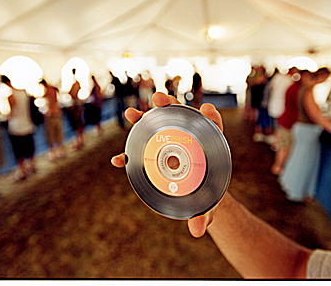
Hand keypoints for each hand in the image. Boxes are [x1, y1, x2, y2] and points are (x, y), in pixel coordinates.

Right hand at [111, 92, 223, 237]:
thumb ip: (205, 215)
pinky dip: (129, 153)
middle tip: (158, 100)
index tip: (205, 109)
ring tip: (131, 114)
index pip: (213, 126)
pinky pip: (141, 150)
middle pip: (180, 116)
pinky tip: (117, 160)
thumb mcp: (208, 206)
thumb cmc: (208, 196)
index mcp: (208, 146)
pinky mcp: (156, 154)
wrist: (199, 197)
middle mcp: (188, 139)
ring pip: (156, 126)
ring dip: (143, 118)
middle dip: (169, 105)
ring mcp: (170, 144)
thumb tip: (197, 230)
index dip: (211, 117)